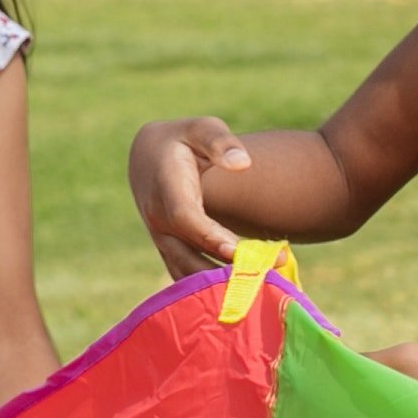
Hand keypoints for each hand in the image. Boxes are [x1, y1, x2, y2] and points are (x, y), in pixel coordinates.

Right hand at [129, 115, 252, 274]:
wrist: (147, 157)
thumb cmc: (182, 140)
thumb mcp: (200, 128)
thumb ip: (220, 142)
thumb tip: (242, 163)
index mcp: (166, 189)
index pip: (186, 218)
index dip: (210, 237)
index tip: (240, 252)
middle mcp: (159, 221)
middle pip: (186, 257)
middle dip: (226, 271)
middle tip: (270, 274)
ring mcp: (161, 240)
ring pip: (186, 274)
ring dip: (221, 286)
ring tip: (265, 288)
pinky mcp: (169, 251)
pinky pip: (188, 278)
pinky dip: (213, 289)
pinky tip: (249, 289)